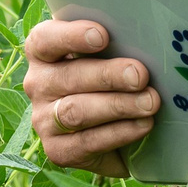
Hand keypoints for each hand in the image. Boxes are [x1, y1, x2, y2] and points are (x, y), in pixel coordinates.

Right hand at [23, 19, 163, 177]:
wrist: (112, 132)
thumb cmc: (112, 78)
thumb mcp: (110, 55)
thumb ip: (118, 44)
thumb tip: (148, 40)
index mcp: (43, 52)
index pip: (46, 39)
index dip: (71, 36)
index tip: (102, 36)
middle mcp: (38, 84)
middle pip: (69, 77)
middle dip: (108, 75)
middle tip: (140, 75)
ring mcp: (44, 120)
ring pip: (76, 111)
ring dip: (118, 105)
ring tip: (150, 102)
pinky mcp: (58, 150)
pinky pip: (87, 142)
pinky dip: (120, 132)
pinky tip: (144, 125)